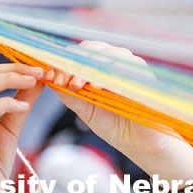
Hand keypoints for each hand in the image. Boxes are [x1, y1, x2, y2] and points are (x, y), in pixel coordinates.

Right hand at [0, 63, 43, 192]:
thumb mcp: (10, 127)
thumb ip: (20, 104)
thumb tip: (38, 82)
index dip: (10, 67)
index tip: (36, 68)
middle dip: (13, 69)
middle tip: (39, 71)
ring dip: (10, 80)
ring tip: (34, 82)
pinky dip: (5, 104)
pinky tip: (23, 106)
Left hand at [50, 41, 180, 160]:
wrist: (141, 144)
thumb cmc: (115, 126)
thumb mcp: (85, 110)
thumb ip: (69, 94)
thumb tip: (50, 79)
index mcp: (99, 69)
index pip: (78, 55)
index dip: (62, 63)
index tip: (51, 76)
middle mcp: (114, 62)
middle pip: (89, 49)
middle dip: (71, 63)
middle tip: (61, 80)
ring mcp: (128, 65)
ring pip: (105, 52)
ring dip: (86, 66)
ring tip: (76, 85)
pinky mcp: (142, 72)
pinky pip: (123, 64)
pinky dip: (106, 72)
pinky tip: (95, 86)